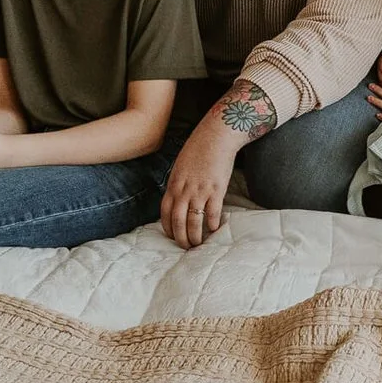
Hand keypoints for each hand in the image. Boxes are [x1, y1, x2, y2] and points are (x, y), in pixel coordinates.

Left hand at [160, 126, 238, 248]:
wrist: (216, 135)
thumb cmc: (199, 148)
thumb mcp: (181, 166)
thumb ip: (178, 183)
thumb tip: (179, 197)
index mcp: (174, 184)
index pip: (165, 212)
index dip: (168, 228)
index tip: (173, 236)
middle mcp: (184, 190)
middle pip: (177, 221)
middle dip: (180, 237)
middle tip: (186, 247)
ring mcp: (200, 191)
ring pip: (193, 221)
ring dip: (195, 236)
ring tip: (198, 244)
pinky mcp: (216, 189)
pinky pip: (212, 212)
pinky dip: (212, 224)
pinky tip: (214, 229)